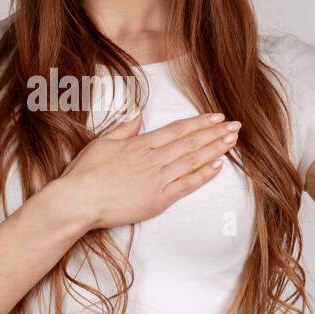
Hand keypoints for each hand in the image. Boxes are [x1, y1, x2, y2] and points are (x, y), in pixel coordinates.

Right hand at [54, 110, 240, 230]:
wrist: (78, 201)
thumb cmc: (85, 173)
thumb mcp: (102, 142)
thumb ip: (124, 128)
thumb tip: (138, 112)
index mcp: (140, 144)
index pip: (177, 130)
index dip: (199, 123)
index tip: (216, 117)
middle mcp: (152, 159)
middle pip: (190, 143)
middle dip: (215, 133)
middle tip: (236, 126)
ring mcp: (157, 179)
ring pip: (192, 161)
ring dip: (214, 150)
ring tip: (232, 142)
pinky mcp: (157, 200)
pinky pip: (186, 185)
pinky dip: (202, 175)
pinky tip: (217, 166)